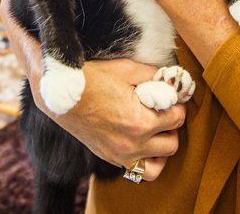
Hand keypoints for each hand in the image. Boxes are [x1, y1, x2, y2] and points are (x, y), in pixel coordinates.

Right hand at [0, 0, 185, 181]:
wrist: (62, 95)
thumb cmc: (94, 78)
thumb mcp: (127, 69)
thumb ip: (154, 76)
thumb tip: (170, 81)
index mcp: (140, 121)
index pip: (177, 117)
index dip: (177, 103)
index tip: (170, 95)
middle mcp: (133, 143)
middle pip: (173, 141)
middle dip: (172, 123)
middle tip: (164, 108)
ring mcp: (121, 154)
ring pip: (160, 161)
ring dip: (163, 145)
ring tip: (157, 127)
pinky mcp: (111, 158)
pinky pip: (140, 171)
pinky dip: (147, 160)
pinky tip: (144, 143)